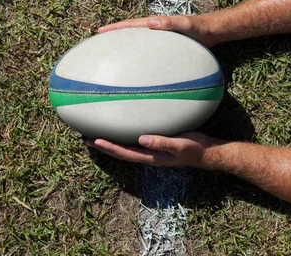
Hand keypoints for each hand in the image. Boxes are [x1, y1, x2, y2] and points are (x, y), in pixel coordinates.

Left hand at [85, 132, 220, 167]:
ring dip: (110, 144)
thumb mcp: (179, 145)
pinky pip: (133, 143)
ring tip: (95, 138)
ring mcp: (151, 151)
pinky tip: (119, 133)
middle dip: (103, 147)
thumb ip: (161, 142)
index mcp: (151, 157)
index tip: (95, 140)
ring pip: (125, 148)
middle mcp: (148, 155)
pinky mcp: (155, 145)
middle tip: (85, 139)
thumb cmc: (193, 147)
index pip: (125, 152)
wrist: (205, 151)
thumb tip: (141, 139)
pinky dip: (122, 139)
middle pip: (120, 152)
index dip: (110, 147)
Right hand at [98, 15, 217, 47]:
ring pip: (138, 44)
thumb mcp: (186, 24)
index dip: (114, 28)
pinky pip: (149, 53)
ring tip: (111, 59)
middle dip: (114, 39)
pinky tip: (138, 69)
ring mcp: (160, 40)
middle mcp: (155, 30)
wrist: (213, 32)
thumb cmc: (200, 27)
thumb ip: (172, 23)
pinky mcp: (167, 48)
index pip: (131, 25)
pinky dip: (140, 58)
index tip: (99, 32)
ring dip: (125, 48)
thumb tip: (151, 22)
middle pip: (130, 35)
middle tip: (98, 47)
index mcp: (155, 24)